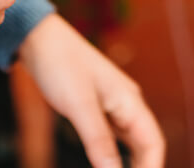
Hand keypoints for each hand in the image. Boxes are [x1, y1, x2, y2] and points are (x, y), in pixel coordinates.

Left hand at [19, 15, 164, 167]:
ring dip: (129, 165)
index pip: (154, 143)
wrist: (39, 38)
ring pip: (130, 143)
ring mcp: (113, 105)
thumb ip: (98, 139)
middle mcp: (127, 103)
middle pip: (146, 146)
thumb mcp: (79, 104)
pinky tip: (106, 165)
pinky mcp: (97, 108)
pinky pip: (113, 138)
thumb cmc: (61, 63)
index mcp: (130, 100)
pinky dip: (112, 155)